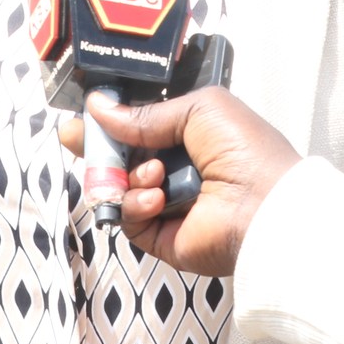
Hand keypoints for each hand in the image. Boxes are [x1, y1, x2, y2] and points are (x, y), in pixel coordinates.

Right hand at [58, 87, 301, 275]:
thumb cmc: (244, 150)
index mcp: (189, 136)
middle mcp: (175, 169)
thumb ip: (146, 113)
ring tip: (154, 172)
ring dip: (127, 175)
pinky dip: (136, 205)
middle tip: (76, 138)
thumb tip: (98, 107)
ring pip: (118, 187)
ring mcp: (167, 204)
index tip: (84, 115)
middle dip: (100, 148)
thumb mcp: (198, 110)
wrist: (266, 207)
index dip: (110, 121)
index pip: (138, 127)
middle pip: (121, 158)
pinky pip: (128, 219)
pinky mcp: (161, 236)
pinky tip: (157, 198)